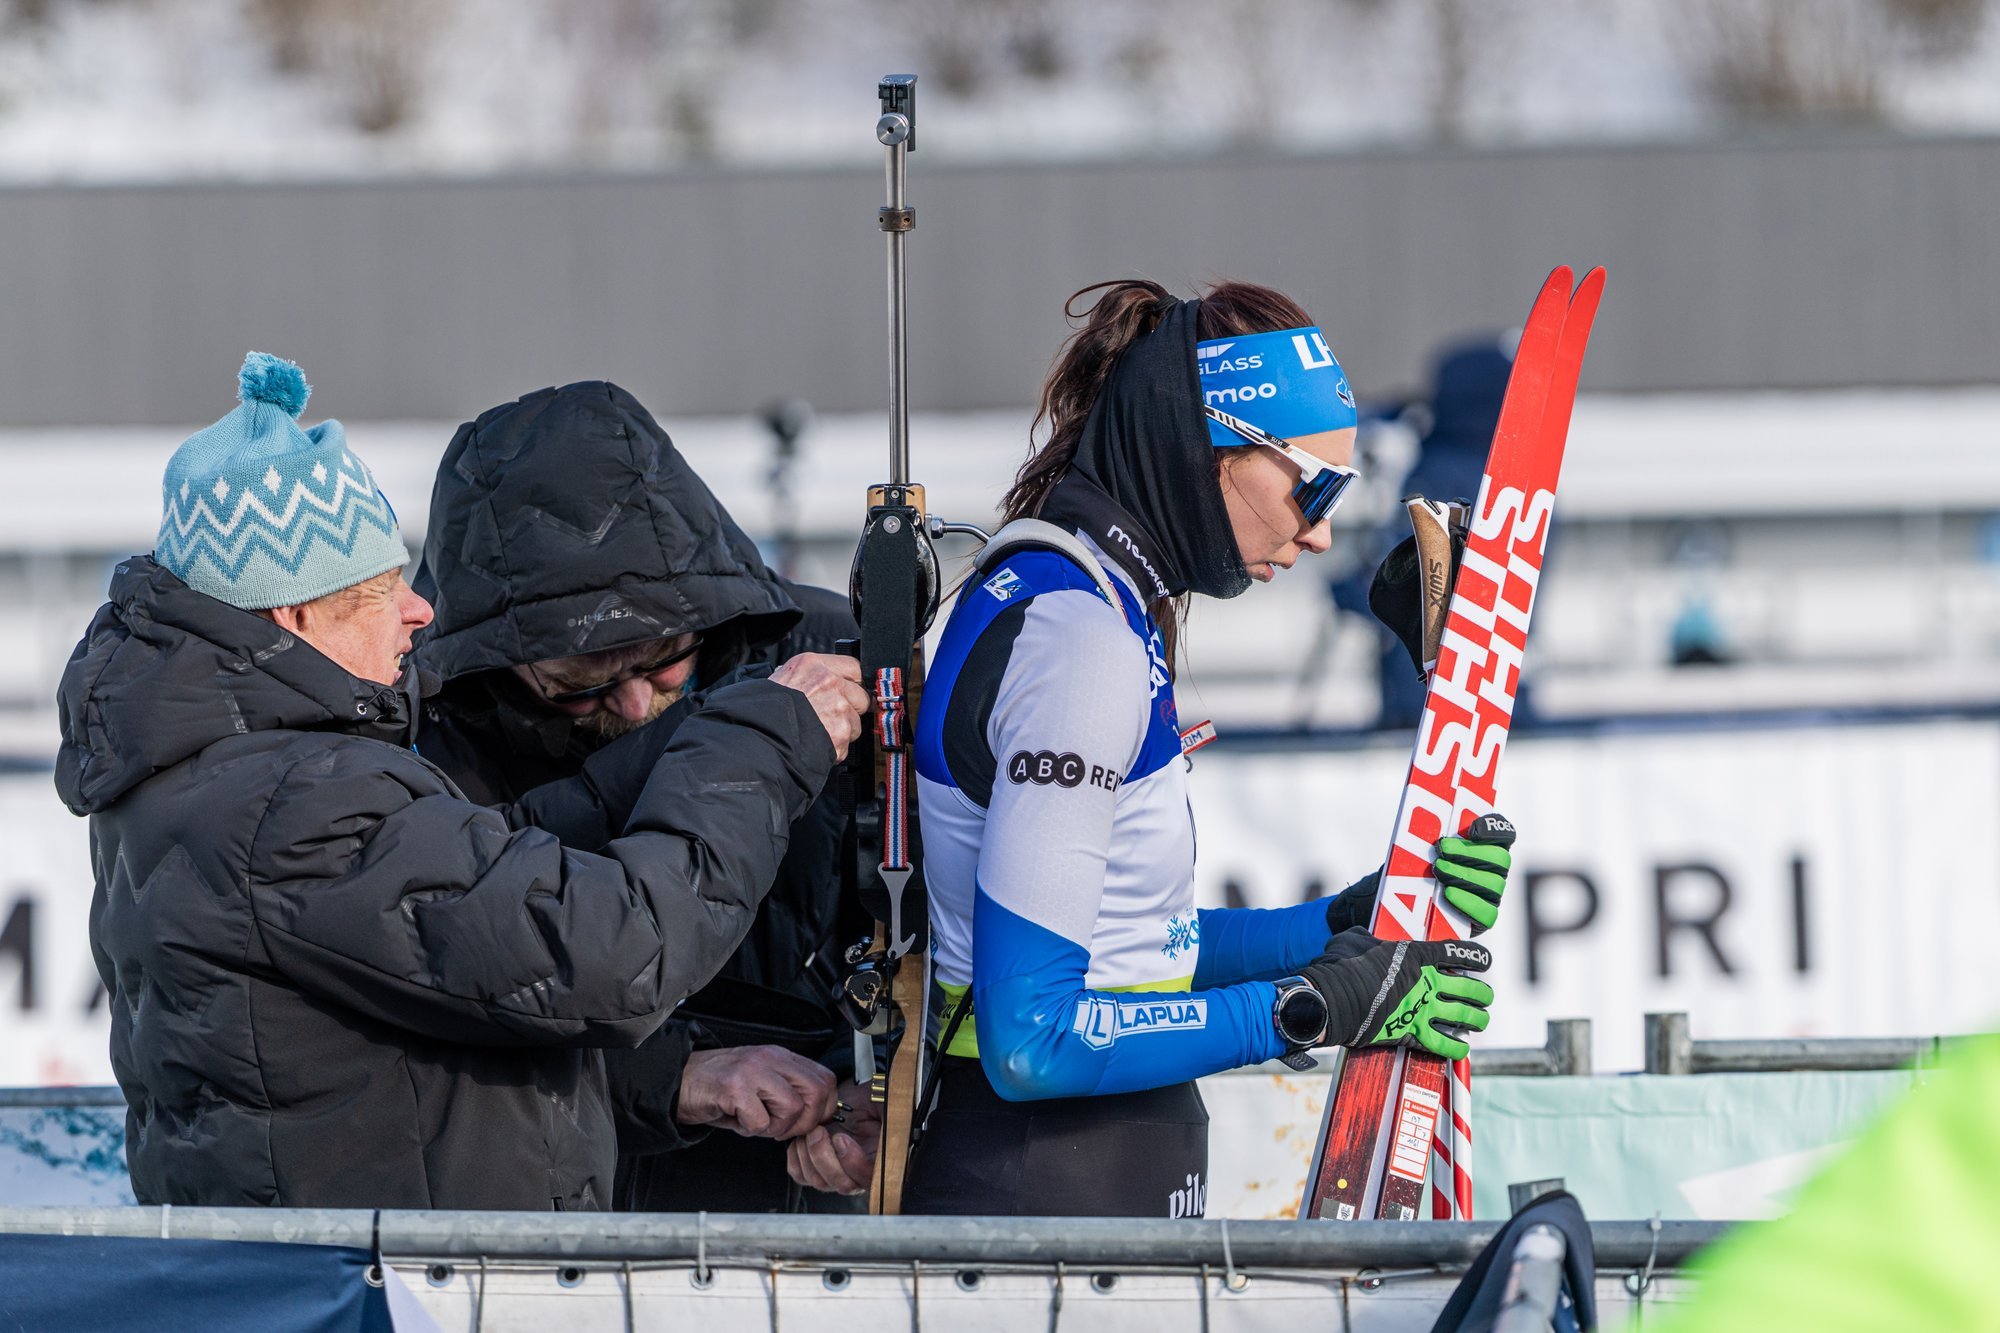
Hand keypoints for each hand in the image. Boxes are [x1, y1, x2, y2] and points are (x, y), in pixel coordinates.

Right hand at [674, 1046, 837, 1139]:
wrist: (679, 1081)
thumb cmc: (721, 1088)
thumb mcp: (762, 1082)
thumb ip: (789, 1092)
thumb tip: (817, 1118)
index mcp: (781, 1057)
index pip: (825, 1079)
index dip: (824, 1108)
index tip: (807, 1123)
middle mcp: (770, 1058)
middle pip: (817, 1092)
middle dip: (805, 1122)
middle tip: (783, 1129)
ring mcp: (753, 1070)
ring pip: (793, 1107)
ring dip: (778, 1128)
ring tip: (759, 1124)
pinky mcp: (734, 1087)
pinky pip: (760, 1121)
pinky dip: (752, 1130)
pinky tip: (739, 1121)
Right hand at [770, 653, 870, 760]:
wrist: (757, 737)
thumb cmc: (764, 711)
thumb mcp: (784, 679)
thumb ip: (812, 678)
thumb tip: (833, 682)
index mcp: (814, 665)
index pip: (854, 667)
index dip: (854, 683)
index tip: (853, 691)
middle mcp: (829, 682)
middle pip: (861, 696)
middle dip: (850, 709)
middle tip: (828, 716)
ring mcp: (837, 708)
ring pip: (856, 723)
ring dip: (842, 731)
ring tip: (817, 732)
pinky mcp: (840, 732)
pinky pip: (847, 744)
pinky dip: (834, 749)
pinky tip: (815, 744)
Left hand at [785, 1080, 880, 1195]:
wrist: (855, 1092)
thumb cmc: (874, 1097)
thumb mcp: (890, 1106)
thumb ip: (894, 1124)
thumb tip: (891, 1136)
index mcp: (882, 1161)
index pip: (869, 1179)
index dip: (853, 1163)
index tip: (841, 1138)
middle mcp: (859, 1171)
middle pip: (843, 1185)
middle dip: (826, 1159)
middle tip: (820, 1132)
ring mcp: (837, 1169)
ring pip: (820, 1182)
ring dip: (811, 1156)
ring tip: (812, 1131)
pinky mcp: (816, 1165)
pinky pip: (802, 1175)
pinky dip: (797, 1159)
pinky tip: (802, 1140)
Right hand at [1300, 930, 1494, 1061]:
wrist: (1332, 1000)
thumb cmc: (1340, 966)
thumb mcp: (1354, 939)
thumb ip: (1368, 938)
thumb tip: (1364, 939)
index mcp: (1416, 955)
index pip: (1457, 953)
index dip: (1476, 956)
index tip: (1485, 961)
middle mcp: (1427, 983)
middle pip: (1469, 988)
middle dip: (1482, 993)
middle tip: (1485, 996)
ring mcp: (1422, 1010)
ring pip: (1464, 1017)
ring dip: (1477, 1019)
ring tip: (1481, 1021)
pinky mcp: (1411, 1034)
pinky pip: (1443, 1044)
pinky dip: (1456, 1048)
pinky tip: (1463, 1048)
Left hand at [1321, 812, 1514, 938]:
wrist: (1400, 904)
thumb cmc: (1413, 868)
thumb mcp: (1418, 848)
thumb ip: (1428, 835)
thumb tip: (1423, 824)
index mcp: (1484, 848)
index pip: (1504, 834)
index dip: (1495, 829)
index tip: (1472, 829)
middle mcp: (1493, 872)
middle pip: (1500, 859)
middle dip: (1470, 852)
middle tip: (1442, 850)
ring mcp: (1491, 896)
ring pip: (1494, 884)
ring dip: (1465, 874)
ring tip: (1438, 869)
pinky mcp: (1483, 920)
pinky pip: (1487, 913)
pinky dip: (1468, 902)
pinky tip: (1448, 894)